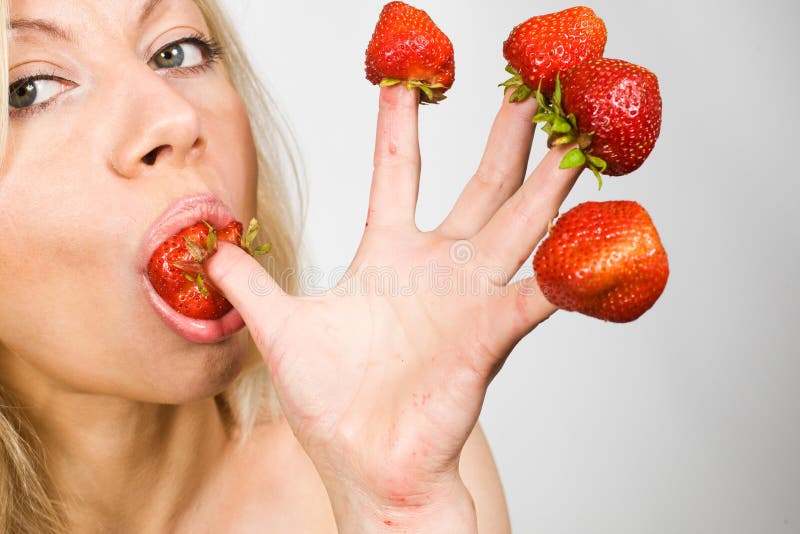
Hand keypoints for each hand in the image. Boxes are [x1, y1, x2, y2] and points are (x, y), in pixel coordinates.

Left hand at [205, 84, 580, 531]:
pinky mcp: (487, 340)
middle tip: (529, 87)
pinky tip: (588, 242)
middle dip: (506, 138)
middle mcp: (438, 270)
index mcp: (388, 256)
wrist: (369, 471)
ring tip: (575, 142)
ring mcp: (469, 301)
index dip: (401, 124)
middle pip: (481, 187)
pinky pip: (533, 298)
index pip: (397, 172)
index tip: (406, 79)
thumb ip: (249, 283)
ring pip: (518, 228)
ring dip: (547, 185)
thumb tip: (209, 246)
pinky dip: (560, 274)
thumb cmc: (331, 407)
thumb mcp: (279, 330)